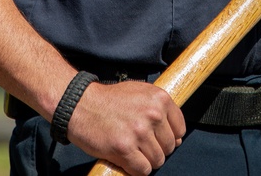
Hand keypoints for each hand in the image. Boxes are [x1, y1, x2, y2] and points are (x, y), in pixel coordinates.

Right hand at [66, 80, 184, 175]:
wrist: (80, 104)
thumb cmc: (109, 100)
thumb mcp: (139, 93)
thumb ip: (159, 111)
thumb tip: (177, 138)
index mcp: (160, 99)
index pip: (180, 129)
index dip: (168, 136)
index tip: (156, 137)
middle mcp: (153, 115)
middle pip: (169, 147)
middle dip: (156, 149)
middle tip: (139, 143)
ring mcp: (139, 132)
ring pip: (157, 161)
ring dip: (145, 160)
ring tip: (131, 150)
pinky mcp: (124, 148)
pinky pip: (142, 170)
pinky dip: (135, 169)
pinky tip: (126, 158)